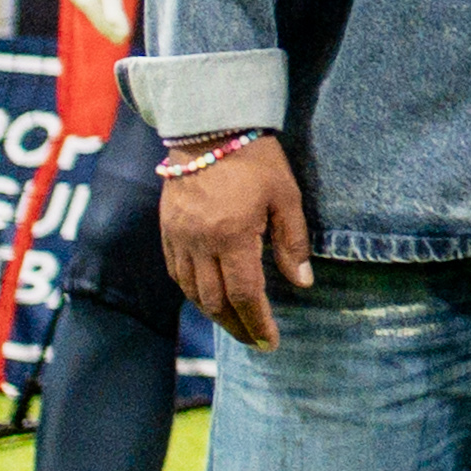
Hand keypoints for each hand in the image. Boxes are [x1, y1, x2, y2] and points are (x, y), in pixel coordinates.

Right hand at [160, 135, 312, 348]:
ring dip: (214, 314)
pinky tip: (208, 298)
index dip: (258, 323)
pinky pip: (176, 273)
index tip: (271, 343)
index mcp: (232, 235)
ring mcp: (178, 238)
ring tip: (236, 325)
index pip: (245, 294)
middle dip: (237, 326)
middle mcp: (200, 243)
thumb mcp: (286, 196)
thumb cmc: (256, 159)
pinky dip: (193, 292)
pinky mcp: (167, 230)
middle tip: (256, 342)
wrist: (209, 128)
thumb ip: (292, 241)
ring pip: (192, 292)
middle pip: (215, 301)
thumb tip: (303, 283)